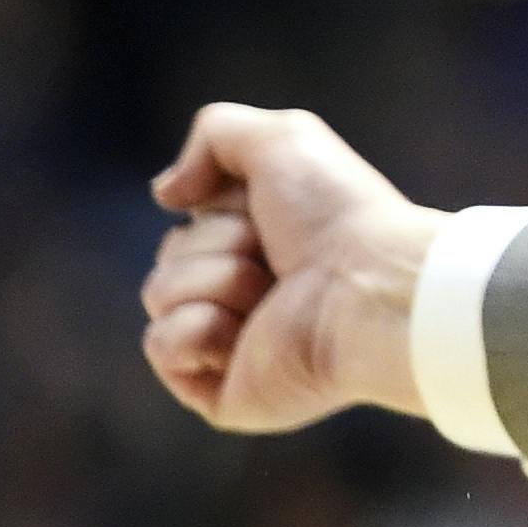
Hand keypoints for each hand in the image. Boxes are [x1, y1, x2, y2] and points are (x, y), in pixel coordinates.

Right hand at [141, 103, 443, 432]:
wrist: (369, 286)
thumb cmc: (338, 214)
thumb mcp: (281, 138)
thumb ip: (215, 134)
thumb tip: (166, 193)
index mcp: (266, 244)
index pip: (192, 219)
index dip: (222, 205)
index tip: (269, 208)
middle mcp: (250, 294)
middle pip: (169, 255)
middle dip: (215, 243)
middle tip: (275, 254)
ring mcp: (235, 345)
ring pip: (159, 294)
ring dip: (213, 280)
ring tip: (271, 292)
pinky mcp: (224, 392)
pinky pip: (161, 346)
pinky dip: (196, 329)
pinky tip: (246, 331)